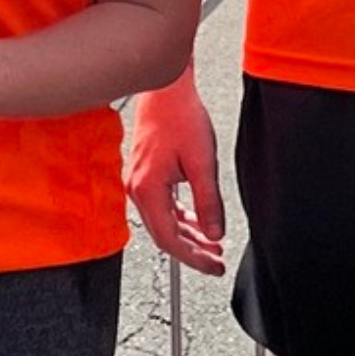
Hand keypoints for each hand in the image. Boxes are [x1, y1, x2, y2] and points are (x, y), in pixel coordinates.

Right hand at [125, 83, 231, 273]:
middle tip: (216, 261)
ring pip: (163, 222)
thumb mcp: (203, 163)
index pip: (169, 239)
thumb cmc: (181, 117)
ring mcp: (138, 182)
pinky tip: (197, 222)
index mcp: (148, 189)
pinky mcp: (145, 175)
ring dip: (188, 235)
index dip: (193, 258)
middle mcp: (137, 189)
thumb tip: (214, 233)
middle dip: (193, 251)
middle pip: (164, 235)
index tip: (213, 266)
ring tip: (212, 244)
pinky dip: (180, 218)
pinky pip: (162, 207)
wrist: (166, 89)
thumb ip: (208, 203)